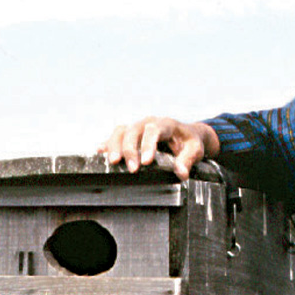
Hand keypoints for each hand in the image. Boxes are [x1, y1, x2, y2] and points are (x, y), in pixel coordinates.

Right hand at [99, 116, 219, 180]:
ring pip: (122, 131)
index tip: (146, 162)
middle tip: (132, 169)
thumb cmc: (191, 143)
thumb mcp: (195, 150)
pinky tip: (99, 151)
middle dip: (130, 149)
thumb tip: (181, 172)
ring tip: (113, 162)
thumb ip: (188, 160)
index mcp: (166, 124)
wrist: (187, 135)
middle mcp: (149, 122)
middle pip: (134, 131)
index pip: (154, 130)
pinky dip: (108, 144)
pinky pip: (116, 136)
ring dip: (115, 146)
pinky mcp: (130, 135)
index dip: (149, 145)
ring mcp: (138, 128)